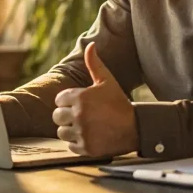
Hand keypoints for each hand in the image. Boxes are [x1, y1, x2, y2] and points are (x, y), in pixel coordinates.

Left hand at [52, 42, 137, 156]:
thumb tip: (90, 45)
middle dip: (66, 116)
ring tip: (84, 127)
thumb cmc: (119, 102)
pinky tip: (89, 137)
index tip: (80, 104)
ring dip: (70, 130)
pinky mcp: (86, 148)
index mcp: (80, 97)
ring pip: (61, 132)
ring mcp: (82, 133)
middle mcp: (79, 115)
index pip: (58, 100)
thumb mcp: (107, 81)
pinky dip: (77, 143)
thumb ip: (94, 64)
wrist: (136, 127)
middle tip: (80, 116)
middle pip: (56, 116)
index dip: (67, 101)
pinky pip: (70, 146)